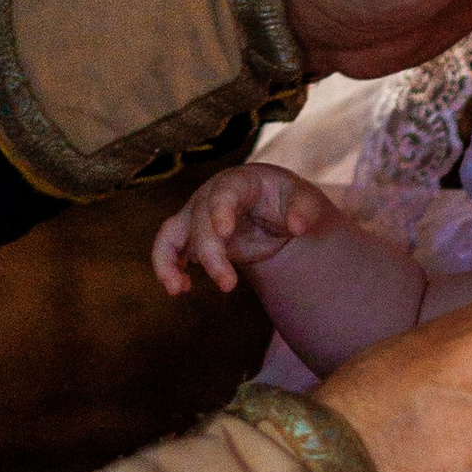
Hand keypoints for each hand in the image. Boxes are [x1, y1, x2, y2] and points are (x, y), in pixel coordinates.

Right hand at [154, 160, 338, 296]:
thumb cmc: (285, 199)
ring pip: (170, 234)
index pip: (224, 193)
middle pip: (200, 223)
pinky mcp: (190, 237)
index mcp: (238, 182)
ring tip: (177, 289)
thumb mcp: (304, 199)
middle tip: (229, 285)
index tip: (224, 232)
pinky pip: (168, 250)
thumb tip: (298, 226)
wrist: (270, 205)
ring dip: (167, 261)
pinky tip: (180, 289)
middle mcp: (209, 196)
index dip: (220, 210)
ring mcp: (195, 215)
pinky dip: (168, 268)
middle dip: (210, 255)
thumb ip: (304, 210)